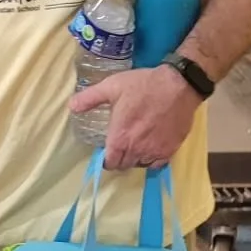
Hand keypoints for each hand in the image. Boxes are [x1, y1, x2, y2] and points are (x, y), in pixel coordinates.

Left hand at [70, 65, 202, 171]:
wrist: (178, 86)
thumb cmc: (143, 86)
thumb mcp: (111, 86)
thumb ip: (89, 98)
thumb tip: (71, 106)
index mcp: (120, 138)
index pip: (109, 162)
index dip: (106, 159)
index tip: (107, 151)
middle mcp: (136, 149)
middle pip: (124, 165)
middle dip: (119, 159)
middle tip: (120, 146)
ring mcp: (155, 151)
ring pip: (140, 165)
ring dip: (135, 159)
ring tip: (134, 146)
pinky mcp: (171, 149)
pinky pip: (157, 163)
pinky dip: (152, 159)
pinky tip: (150, 147)